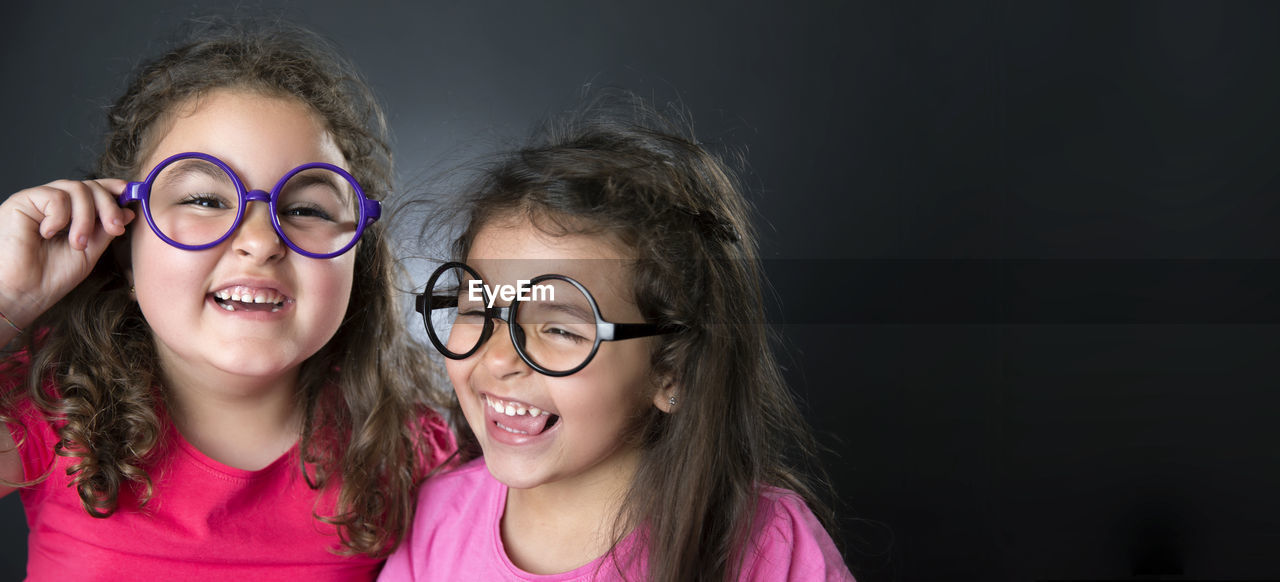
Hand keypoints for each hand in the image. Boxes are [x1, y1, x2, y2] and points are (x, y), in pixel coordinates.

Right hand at [0, 179, 135, 328]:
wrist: (23, 294)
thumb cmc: (50, 277)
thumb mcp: (89, 251)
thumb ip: (106, 229)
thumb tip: (128, 210)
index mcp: (69, 214)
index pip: (93, 191)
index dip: (112, 189)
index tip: (131, 194)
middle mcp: (53, 204)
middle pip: (89, 187)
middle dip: (108, 206)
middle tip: (114, 229)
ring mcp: (37, 201)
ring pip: (76, 189)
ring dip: (86, 218)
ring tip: (78, 244)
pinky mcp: (22, 201)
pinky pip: (55, 196)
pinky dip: (60, 217)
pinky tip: (49, 234)